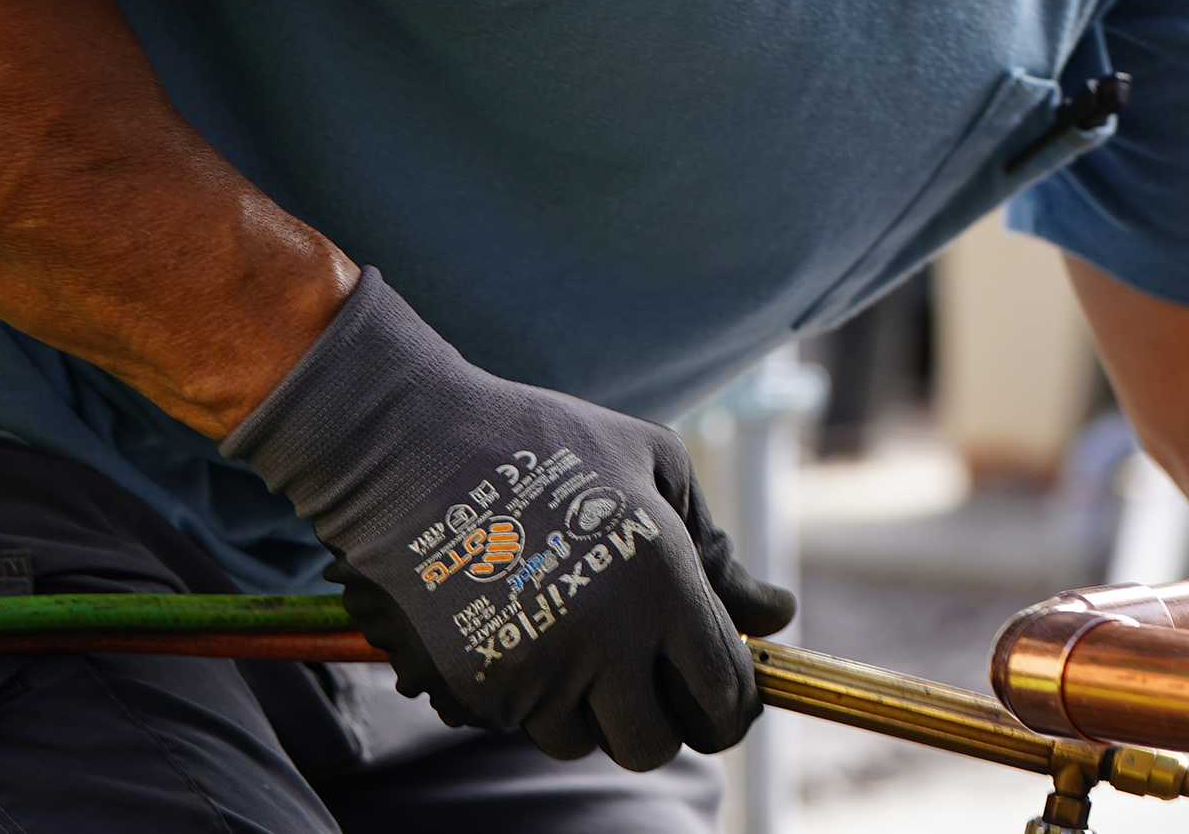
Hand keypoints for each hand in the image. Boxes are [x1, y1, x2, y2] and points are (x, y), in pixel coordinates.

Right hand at [224, 268, 796, 767]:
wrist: (411, 446)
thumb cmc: (547, 442)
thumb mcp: (655, 469)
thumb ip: (718, 554)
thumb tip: (776, 617)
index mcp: (661, 583)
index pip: (722, 696)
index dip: (733, 707)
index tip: (725, 694)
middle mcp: (603, 640)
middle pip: (656, 746)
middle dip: (664, 722)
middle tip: (653, 680)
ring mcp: (532, 671)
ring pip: (584, 742)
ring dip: (591, 709)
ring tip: (577, 636)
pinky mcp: (473, 686)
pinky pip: (520, 723)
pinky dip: (531, 696)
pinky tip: (522, 628)